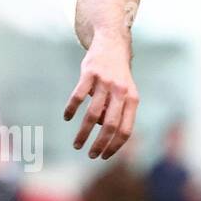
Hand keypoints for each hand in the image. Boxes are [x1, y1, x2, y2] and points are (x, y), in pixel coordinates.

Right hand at [64, 39, 139, 159]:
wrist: (112, 44)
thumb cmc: (118, 76)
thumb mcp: (125, 93)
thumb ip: (118, 112)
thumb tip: (102, 131)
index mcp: (132, 100)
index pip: (126, 130)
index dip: (115, 146)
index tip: (104, 156)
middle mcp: (121, 92)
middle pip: (109, 125)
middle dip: (99, 144)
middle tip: (90, 155)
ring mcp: (105, 82)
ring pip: (92, 114)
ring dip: (83, 133)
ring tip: (77, 144)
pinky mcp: (89, 73)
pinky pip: (78, 96)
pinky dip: (72, 109)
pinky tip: (67, 117)